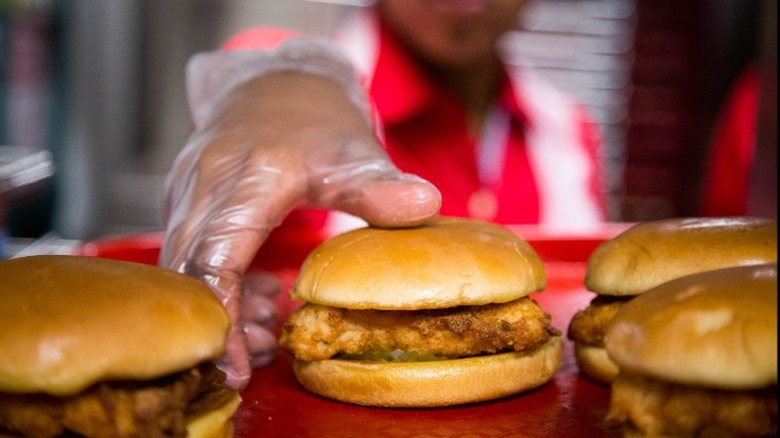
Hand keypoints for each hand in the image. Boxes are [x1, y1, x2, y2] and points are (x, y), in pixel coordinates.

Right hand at [159, 67, 440, 389]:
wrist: (274, 80)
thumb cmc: (315, 116)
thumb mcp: (354, 149)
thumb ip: (380, 185)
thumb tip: (426, 205)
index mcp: (245, 177)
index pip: (216, 259)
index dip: (225, 318)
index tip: (239, 366)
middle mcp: (203, 184)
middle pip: (190, 274)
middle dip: (221, 326)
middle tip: (259, 359)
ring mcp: (186, 190)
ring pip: (184, 268)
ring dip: (222, 308)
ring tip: (269, 330)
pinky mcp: (184, 200)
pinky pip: (190, 254)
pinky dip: (220, 285)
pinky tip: (260, 297)